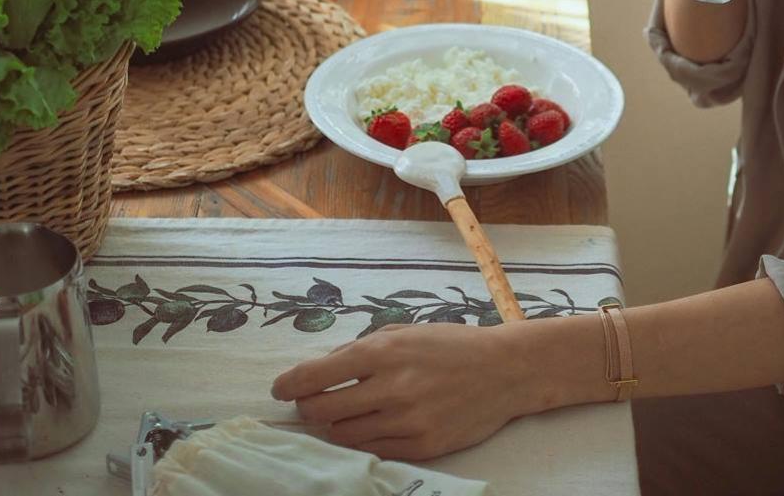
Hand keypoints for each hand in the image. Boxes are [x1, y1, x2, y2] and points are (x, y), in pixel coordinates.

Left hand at [271, 322, 527, 461]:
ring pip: (343, 435)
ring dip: (335, 425)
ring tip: (346, 412)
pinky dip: (363, 439)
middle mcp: (392, 386)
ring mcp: (406, 420)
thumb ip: (363, 348)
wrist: (504, 371)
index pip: (316, 375)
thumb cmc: (451, 345)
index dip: (289, 384)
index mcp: (384, 350)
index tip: (280, 388)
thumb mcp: (406, 332)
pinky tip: (372, 424)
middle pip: (321, 411)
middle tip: (311, 402)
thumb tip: (321, 368)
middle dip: (308, 407)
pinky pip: (372, 451)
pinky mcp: (420, 447)